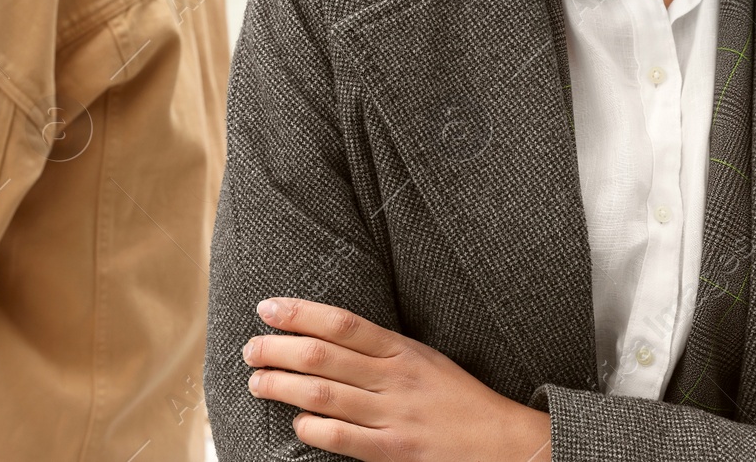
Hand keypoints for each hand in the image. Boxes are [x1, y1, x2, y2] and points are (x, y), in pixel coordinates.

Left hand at [243, 296, 551, 460]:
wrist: (503, 443)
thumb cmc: (457, 399)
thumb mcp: (423, 359)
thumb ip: (380, 348)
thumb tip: (326, 334)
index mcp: (401, 349)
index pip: (341, 323)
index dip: (299, 313)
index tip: (267, 308)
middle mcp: (394, 378)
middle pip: (322, 356)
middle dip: (278, 349)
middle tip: (252, 349)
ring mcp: (393, 416)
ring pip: (323, 395)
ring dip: (282, 386)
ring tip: (258, 382)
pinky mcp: (394, 452)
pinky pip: (342, 438)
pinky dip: (312, 428)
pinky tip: (297, 423)